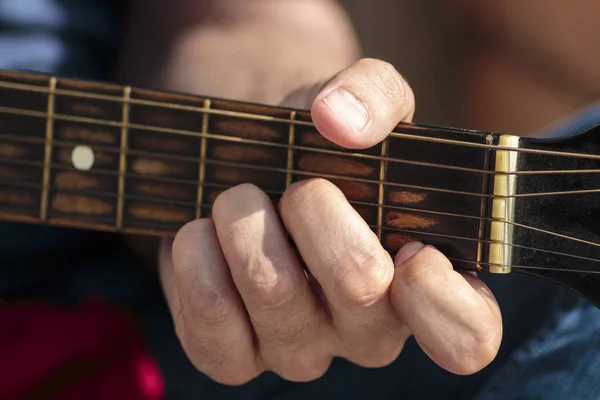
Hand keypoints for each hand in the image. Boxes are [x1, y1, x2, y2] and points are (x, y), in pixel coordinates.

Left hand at [158, 58, 502, 384]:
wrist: (249, 162)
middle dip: (316, 209)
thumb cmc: (321, 146)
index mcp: (421, 282)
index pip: (465, 338)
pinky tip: (200, 233)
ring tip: (239, 196)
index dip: (443, 300)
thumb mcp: (363, 103)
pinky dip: (199, 264)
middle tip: (297, 184)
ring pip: (277, 297)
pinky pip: (214, 330)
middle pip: (360, 286)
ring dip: (247, 224)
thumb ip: (375, 95)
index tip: (412, 246)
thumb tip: (340, 119)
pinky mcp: (234, 357)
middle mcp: (366, 329)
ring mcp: (300, 350)